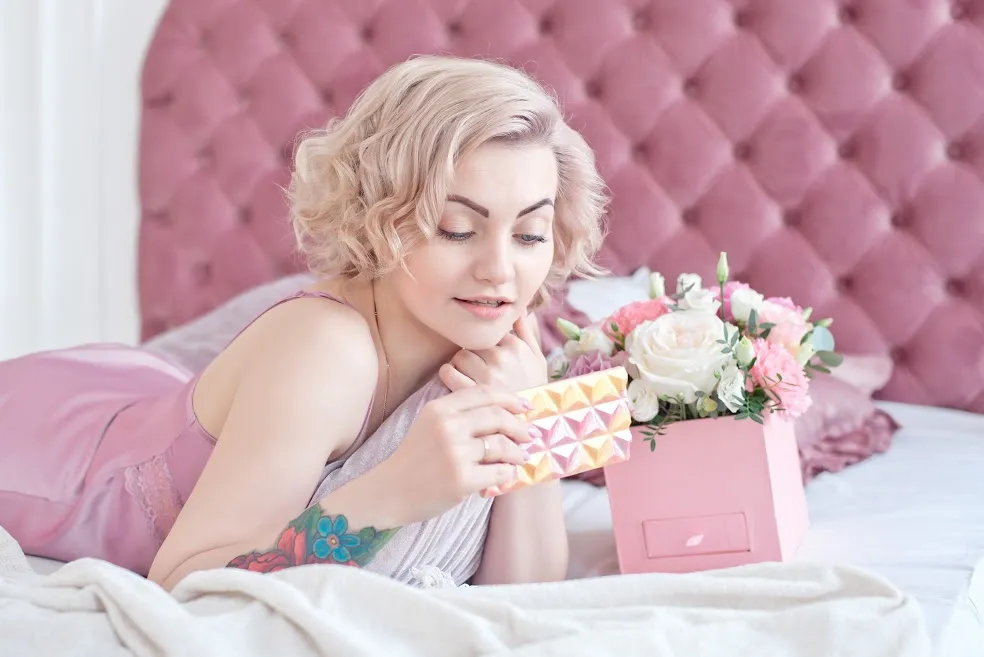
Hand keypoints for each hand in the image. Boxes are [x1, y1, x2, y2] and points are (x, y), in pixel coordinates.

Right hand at [373, 385, 537, 525]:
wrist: (389, 492)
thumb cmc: (415, 459)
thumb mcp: (429, 425)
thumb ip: (459, 414)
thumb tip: (506, 411)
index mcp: (440, 408)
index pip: (484, 393)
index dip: (510, 398)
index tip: (526, 406)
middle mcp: (447, 426)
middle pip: (497, 417)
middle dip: (520, 426)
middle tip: (530, 435)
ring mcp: (454, 453)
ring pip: (501, 445)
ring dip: (517, 452)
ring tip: (521, 457)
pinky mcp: (461, 479)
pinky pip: (498, 472)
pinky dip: (508, 473)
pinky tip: (507, 475)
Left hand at [439, 314, 547, 393]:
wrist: (534, 423)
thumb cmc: (534, 390)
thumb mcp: (537, 359)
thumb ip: (526, 332)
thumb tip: (519, 308)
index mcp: (515, 346)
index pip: (487, 332)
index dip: (485, 343)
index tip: (487, 355)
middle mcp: (501, 357)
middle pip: (471, 343)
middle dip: (472, 354)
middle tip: (477, 368)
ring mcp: (485, 374)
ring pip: (458, 356)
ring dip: (459, 365)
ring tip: (468, 376)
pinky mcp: (470, 391)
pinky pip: (448, 373)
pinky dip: (448, 375)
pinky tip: (456, 381)